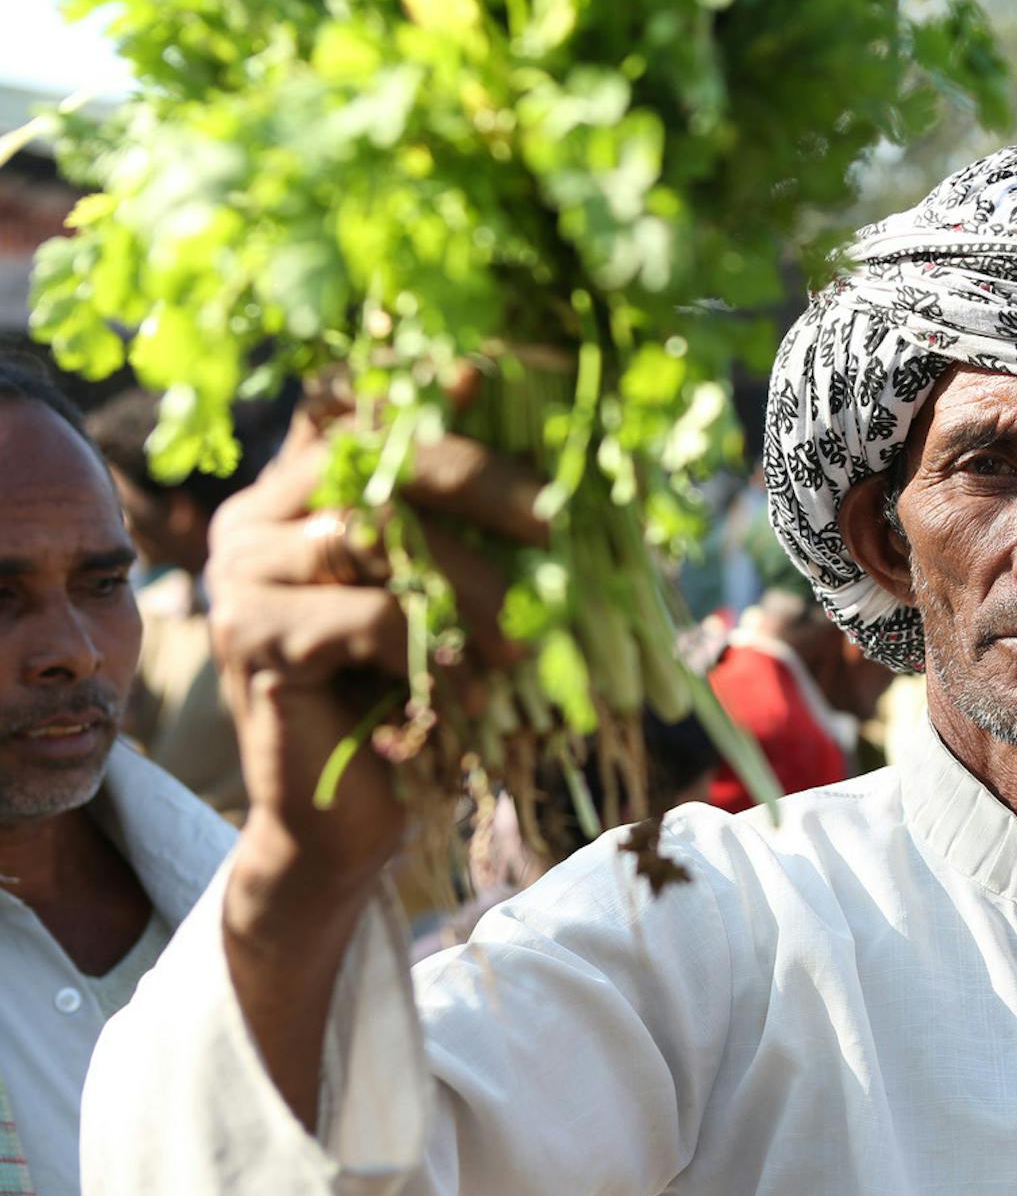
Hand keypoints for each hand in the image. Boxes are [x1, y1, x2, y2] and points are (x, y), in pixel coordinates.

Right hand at [209, 412, 545, 922]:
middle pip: (373, 458)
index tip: (495, 375)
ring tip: (527, 639)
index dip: (425, 390)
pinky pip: (364, 616)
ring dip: (471, 584)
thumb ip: (485, 527)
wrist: (347, 819)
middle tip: (557, 524)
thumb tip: (597, 463)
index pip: (365, 412)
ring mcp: (242, 574)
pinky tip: (476, 687)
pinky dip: (434, 649)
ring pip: (373, 535)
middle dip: (480, 481)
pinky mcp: (249, 638)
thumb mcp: (458, 597)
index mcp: (302, 488)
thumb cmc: (416, 695)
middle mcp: (258, 516)